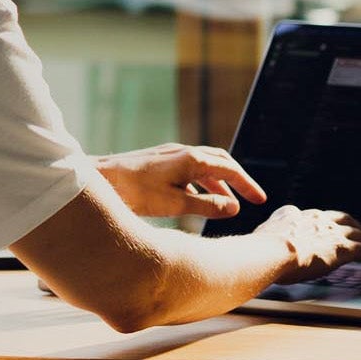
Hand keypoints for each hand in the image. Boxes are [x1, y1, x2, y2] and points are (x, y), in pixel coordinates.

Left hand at [96, 143, 265, 219]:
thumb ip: (206, 206)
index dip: (247, 185)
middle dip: (238, 180)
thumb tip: (234, 208)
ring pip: (204, 166)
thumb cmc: (135, 192)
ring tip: (228, 204)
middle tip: (251, 198)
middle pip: (220, 162)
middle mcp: (183, 152)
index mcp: (191, 159)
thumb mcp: (175, 203)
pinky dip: (200, 184)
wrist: (100, 178)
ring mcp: (170, 155)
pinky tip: (198, 200)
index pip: (229, 170)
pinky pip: (189, 170)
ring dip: (219, 184)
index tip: (260, 201)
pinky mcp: (159, 161)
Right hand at [252, 206, 360, 280]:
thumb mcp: (259, 240)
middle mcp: (315, 219)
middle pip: (342, 220)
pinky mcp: (343, 248)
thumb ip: (264, 240)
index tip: (326, 231)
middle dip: (354, 227)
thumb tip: (254, 249)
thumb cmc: (259, 252)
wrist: (270, 253)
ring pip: (357, 234)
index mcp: (294, 215)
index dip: (323, 224)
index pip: (314, 217)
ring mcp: (330, 232)